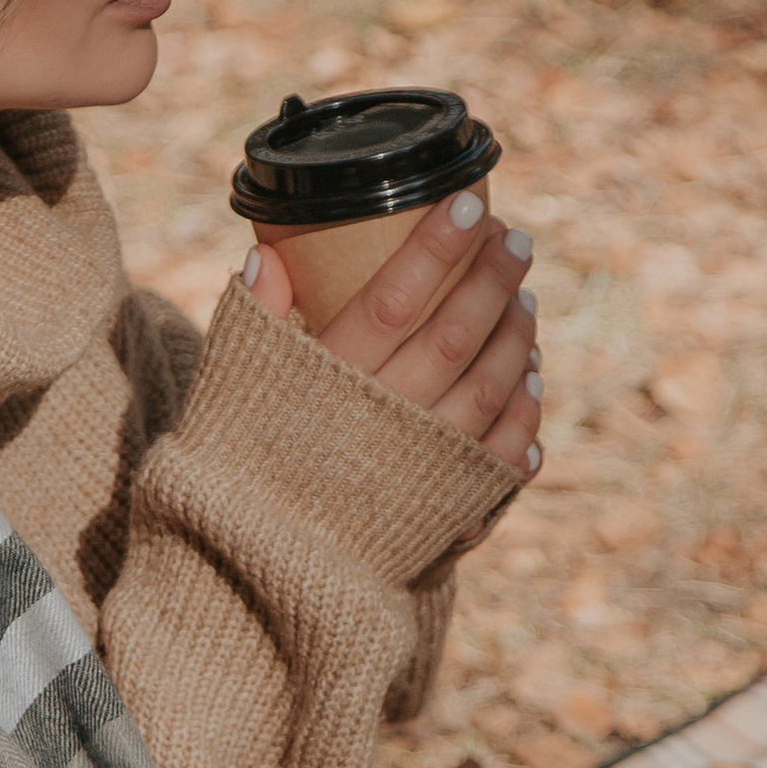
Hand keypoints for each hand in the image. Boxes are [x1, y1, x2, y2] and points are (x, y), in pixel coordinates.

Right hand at [242, 196, 541, 477]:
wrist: (258, 564)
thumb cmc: (244, 462)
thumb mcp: (234, 386)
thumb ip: (254, 320)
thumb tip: (269, 254)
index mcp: (328, 383)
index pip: (392, 298)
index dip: (436, 248)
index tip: (471, 203)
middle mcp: (381, 421)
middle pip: (453, 336)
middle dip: (492, 279)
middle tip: (517, 239)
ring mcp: (420, 465)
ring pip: (487, 388)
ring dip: (515, 336)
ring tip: (524, 294)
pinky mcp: (445, 504)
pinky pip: (501, 452)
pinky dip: (525, 410)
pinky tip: (531, 373)